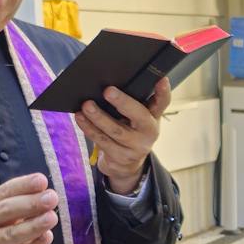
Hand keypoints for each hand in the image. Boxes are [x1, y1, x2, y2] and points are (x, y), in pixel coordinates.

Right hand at [0, 174, 58, 243]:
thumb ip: (13, 209)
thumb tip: (44, 195)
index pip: (4, 192)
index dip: (23, 185)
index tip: (42, 180)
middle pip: (6, 210)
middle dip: (30, 203)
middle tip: (51, 197)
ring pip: (10, 234)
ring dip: (33, 225)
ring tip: (52, 217)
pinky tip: (46, 238)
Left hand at [75, 79, 169, 193]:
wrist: (127, 165)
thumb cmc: (130, 131)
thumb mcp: (136, 117)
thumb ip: (133, 101)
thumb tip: (111, 82)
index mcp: (153, 117)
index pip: (162, 103)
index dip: (163, 92)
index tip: (161, 79)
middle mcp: (149, 132)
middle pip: (139, 116)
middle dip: (124, 103)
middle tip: (108, 91)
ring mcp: (136, 147)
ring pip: (116, 131)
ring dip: (99, 117)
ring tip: (86, 105)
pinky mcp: (120, 157)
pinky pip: (102, 141)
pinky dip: (89, 128)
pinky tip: (80, 118)